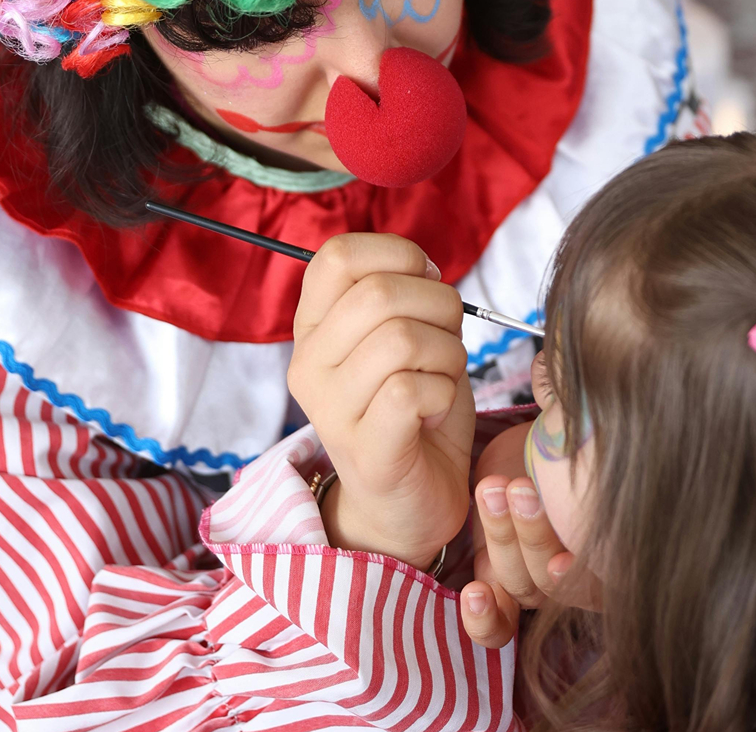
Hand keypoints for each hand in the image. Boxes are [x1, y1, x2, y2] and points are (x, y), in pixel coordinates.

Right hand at [288, 232, 475, 569]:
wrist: (410, 501)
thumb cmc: (414, 409)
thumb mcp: (404, 337)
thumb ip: (403, 295)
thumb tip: (425, 267)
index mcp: (313, 328)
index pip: (336, 255)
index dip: (397, 254)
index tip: (426, 282)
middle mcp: (308, 364)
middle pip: (379, 293)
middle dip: (438, 306)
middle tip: (445, 341)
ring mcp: (330, 410)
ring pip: (400, 338)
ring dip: (446, 354)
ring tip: (439, 380)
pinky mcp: (364, 449)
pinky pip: (411, 389)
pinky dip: (444, 393)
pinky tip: (434, 413)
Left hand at [459, 423, 599, 648]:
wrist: (531, 445)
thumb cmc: (570, 431)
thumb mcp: (580, 418)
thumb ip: (576, 410)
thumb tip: (558, 380)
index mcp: (616, 537)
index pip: (612, 571)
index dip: (590, 570)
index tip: (567, 553)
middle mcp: (583, 568)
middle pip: (562, 581)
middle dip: (537, 536)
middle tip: (519, 490)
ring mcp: (542, 578)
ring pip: (526, 586)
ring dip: (505, 541)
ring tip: (491, 491)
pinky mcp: (505, 580)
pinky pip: (501, 622)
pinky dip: (487, 618)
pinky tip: (475, 595)